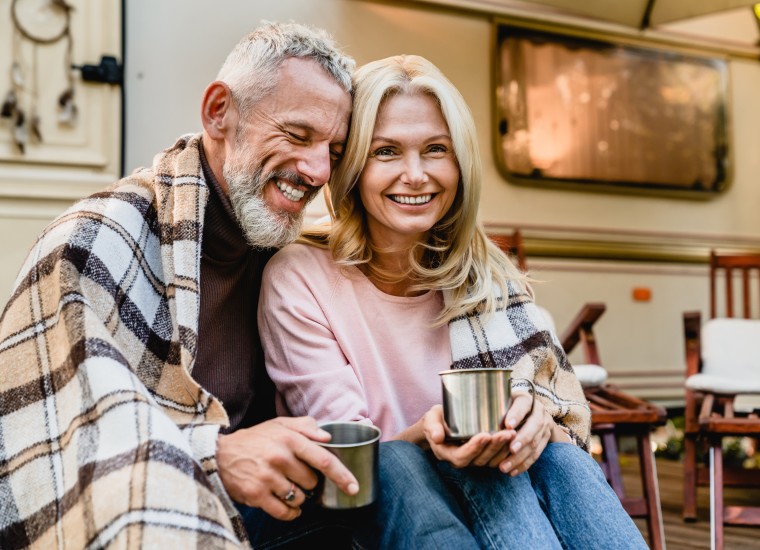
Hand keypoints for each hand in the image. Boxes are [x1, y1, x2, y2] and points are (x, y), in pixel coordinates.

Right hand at [216, 416, 358, 520]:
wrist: (218, 455)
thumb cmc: (254, 439)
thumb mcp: (278, 424)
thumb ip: (305, 426)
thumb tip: (328, 436)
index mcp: (288, 438)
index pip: (323, 459)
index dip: (342, 475)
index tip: (353, 486)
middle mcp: (279, 457)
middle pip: (312, 481)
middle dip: (309, 482)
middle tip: (295, 475)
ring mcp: (267, 477)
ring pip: (300, 498)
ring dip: (298, 497)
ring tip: (285, 486)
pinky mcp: (256, 495)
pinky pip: (284, 512)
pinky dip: (290, 513)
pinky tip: (287, 506)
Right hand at [421, 405, 512, 468]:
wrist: (440, 424)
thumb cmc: (435, 420)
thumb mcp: (430, 420)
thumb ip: (432, 427)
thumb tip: (437, 437)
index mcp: (447, 454)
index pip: (462, 456)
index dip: (474, 448)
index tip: (485, 434)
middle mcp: (462, 460)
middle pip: (480, 460)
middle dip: (494, 447)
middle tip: (506, 433)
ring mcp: (473, 459)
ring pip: (490, 460)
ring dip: (503, 449)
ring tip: (513, 434)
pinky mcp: (483, 456)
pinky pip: (496, 459)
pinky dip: (506, 451)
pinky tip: (515, 439)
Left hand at [499, 394, 556, 475]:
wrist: (532, 411)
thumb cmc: (508, 406)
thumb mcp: (503, 401)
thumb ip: (494, 408)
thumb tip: (477, 417)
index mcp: (526, 399)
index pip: (522, 406)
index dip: (516, 415)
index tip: (508, 425)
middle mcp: (539, 412)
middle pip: (533, 426)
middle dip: (522, 439)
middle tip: (511, 449)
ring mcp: (544, 427)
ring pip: (534, 444)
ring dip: (519, 458)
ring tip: (504, 467)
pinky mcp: (545, 440)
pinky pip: (536, 455)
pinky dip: (524, 465)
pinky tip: (512, 472)